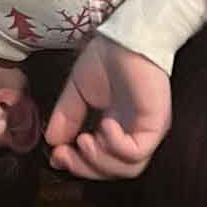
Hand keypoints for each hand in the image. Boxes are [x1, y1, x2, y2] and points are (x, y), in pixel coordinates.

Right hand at [44, 33, 171, 179]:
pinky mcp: (155, 125)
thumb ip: (66, 117)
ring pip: (127, 169)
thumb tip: (51, 142)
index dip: (77, 164)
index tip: (55, 156)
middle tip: (64, 154)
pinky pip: (137, 152)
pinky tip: (104, 126)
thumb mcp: (77, 91)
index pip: (100, 161)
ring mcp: (145, 131)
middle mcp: (132, 134)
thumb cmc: (106, 58)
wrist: (125, 35)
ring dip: (100, 161)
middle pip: (112, 171)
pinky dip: (116, 147)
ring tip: (83, 140)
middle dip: (84, 168)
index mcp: (115, 128)